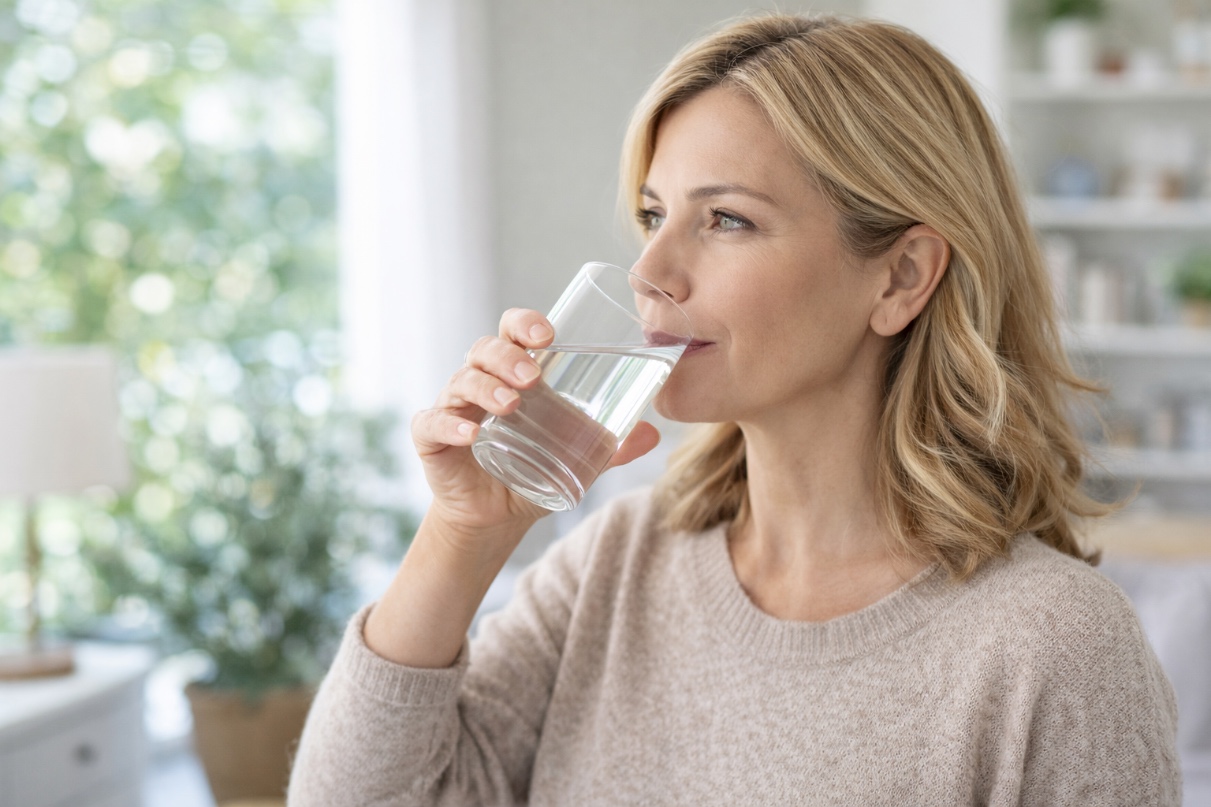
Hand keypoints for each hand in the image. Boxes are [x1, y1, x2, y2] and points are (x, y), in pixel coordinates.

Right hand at [411, 308, 662, 538]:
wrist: (496, 516)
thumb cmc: (533, 469)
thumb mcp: (576, 457)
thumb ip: (610, 445)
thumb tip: (653, 434)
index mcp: (512, 373)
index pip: (511, 331)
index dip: (525, 324)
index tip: (548, 335)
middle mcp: (479, 382)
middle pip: (484, 349)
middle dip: (508, 357)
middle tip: (534, 377)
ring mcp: (452, 407)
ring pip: (461, 380)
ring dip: (486, 388)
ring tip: (512, 406)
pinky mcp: (431, 438)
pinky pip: (431, 423)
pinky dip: (448, 425)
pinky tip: (469, 434)